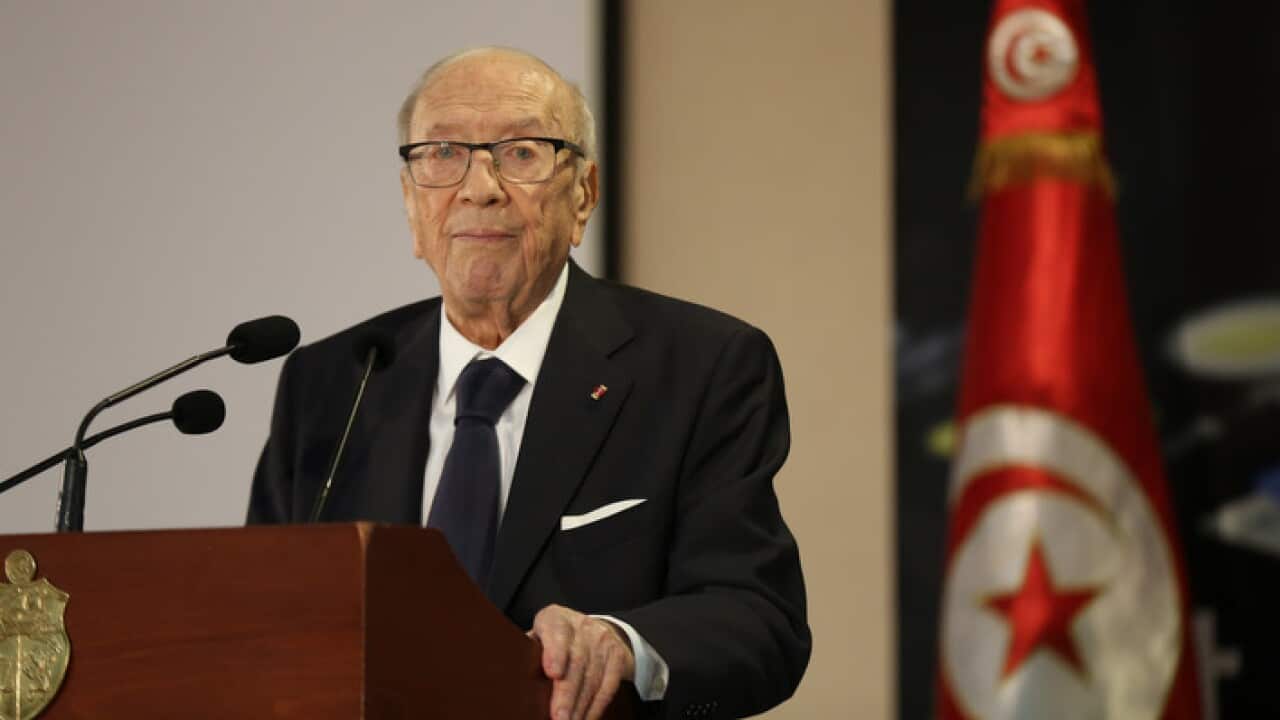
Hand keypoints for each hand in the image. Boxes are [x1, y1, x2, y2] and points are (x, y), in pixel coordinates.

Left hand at [529, 604, 635, 719]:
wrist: (594, 630)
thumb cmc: (555, 641)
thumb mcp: (538, 639)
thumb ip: (528, 654)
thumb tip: (512, 678)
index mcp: (554, 618)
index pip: (556, 631)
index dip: (555, 651)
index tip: (553, 672)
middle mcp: (581, 626)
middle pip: (576, 661)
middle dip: (567, 694)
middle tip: (559, 717)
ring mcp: (602, 639)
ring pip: (593, 677)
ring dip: (581, 706)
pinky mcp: (617, 655)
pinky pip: (608, 685)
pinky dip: (597, 706)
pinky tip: (586, 719)